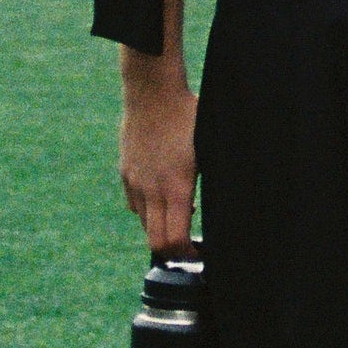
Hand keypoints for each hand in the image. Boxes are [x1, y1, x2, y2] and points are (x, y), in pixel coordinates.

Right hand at [118, 54, 197, 256]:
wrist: (152, 92)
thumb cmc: (188, 117)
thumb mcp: (210, 148)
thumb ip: (212, 181)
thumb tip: (221, 204)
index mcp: (176, 188)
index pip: (173, 240)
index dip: (187, 254)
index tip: (200, 254)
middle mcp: (152, 191)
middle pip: (155, 241)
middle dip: (174, 251)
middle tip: (191, 247)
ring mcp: (135, 183)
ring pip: (144, 223)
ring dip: (161, 228)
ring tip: (181, 218)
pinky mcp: (126, 173)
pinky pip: (135, 205)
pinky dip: (149, 210)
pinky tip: (163, 197)